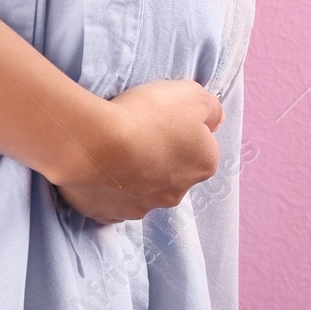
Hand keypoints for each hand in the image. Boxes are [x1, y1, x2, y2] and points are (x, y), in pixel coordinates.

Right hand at [52, 79, 224, 223]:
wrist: (95, 143)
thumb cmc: (148, 115)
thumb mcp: (192, 95)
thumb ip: (211, 108)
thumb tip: (214, 121)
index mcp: (203, 165)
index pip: (201, 145)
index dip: (182, 128)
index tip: (162, 117)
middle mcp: (177, 193)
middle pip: (173, 171)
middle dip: (159, 155)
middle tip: (137, 132)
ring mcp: (143, 208)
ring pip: (144, 189)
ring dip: (134, 174)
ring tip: (112, 149)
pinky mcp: (110, 214)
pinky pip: (114, 202)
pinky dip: (109, 189)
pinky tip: (98, 170)